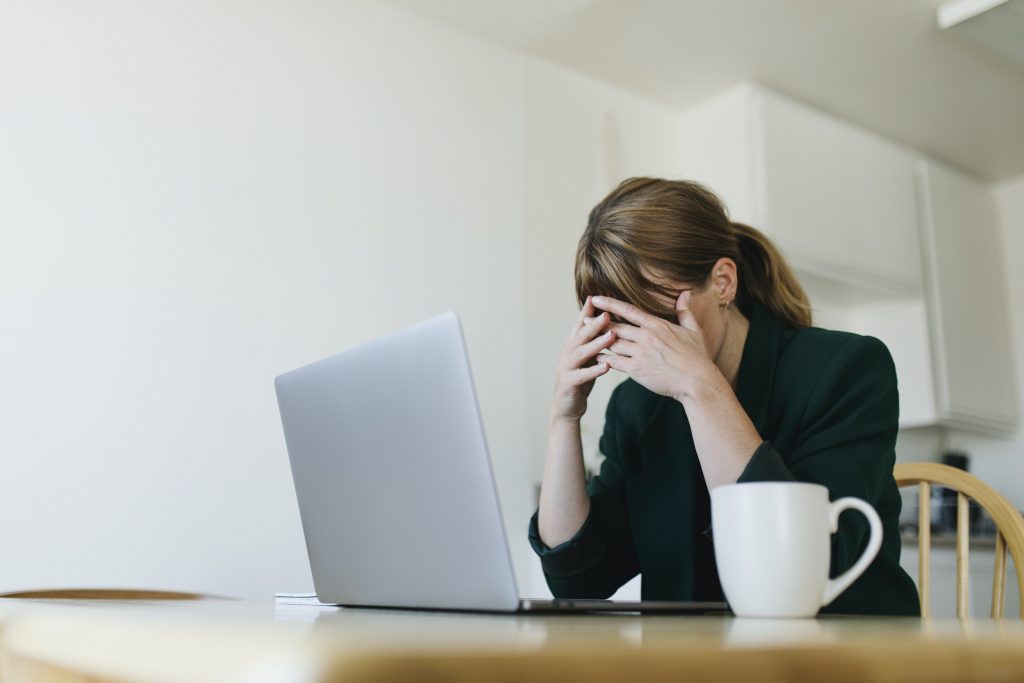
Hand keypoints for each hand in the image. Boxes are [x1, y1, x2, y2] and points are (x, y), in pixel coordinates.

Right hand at [551, 296, 615, 420]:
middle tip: (608, 313)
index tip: (596, 297)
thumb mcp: (587, 359)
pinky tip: (607, 366)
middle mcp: (567, 354)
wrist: (566, 407)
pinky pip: (582, 375)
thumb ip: (593, 343)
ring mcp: (566, 368)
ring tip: (611, 336)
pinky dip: (594, 370)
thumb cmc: (580, 381)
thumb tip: (608, 325)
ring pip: (582, 353)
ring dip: (597, 344)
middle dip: (594, 324)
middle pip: (581, 336)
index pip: (580, 326)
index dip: (587, 312)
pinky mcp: (569, 383)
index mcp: (572, 346)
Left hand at [591, 294, 716, 402]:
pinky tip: (594, 356)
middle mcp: (646, 337)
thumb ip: (685, 311)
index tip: (596, 299)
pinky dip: (603, 359)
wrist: (697, 382)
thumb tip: (685, 293)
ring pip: (612, 343)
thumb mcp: (693, 330)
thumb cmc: (697, 357)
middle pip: (616, 327)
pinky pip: (614, 362)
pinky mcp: (636, 370)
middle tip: (584, 319)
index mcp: (657, 325)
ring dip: (598, 340)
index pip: (629, 310)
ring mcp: (640, 353)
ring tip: (584, 338)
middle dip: (598, 323)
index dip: (610, 304)